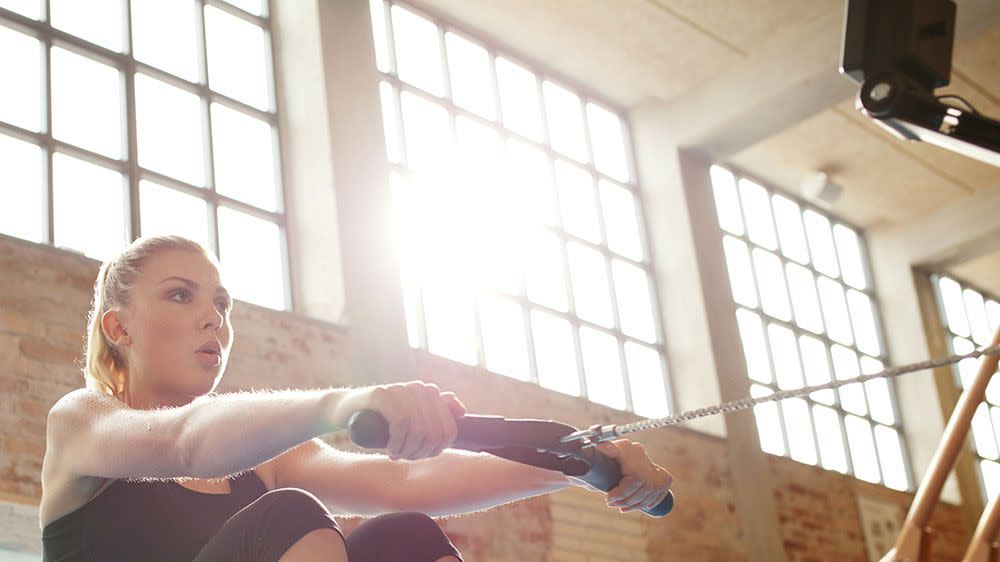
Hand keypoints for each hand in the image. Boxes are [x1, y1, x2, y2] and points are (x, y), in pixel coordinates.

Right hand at [332, 381, 466, 460]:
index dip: (436, 450)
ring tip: (396, 455)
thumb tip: (462, 412)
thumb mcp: (411, 418)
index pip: (449, 430)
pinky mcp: (383, 393)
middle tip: (405, 458)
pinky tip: (389, 449)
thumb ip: (437, 412)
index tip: (419, 456)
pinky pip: (401, 422)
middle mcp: (420, 388)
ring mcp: (402, 389)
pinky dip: (397, 442)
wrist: (346, 409)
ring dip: (408, 450)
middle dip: (422, 452)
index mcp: (431, 394)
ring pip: (419, 430)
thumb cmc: (382, 419)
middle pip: (435, 433)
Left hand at [592, 439, 672, 514]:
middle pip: (645, 484)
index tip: (609, 499)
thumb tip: (593, 454)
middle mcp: (639, 452)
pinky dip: (654, 498)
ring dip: (637, 503)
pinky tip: (644, 506)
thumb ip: (594, 460)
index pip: (634, 476)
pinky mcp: (655, 469)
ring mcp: (648, 461)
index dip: (622, 492)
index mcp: (625, 447)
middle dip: (628, 499)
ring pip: (652, 488)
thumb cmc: (594, 462)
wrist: (599, 460)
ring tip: (621, 507)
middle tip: (612, 504)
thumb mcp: (592, 461)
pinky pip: (661, 486)